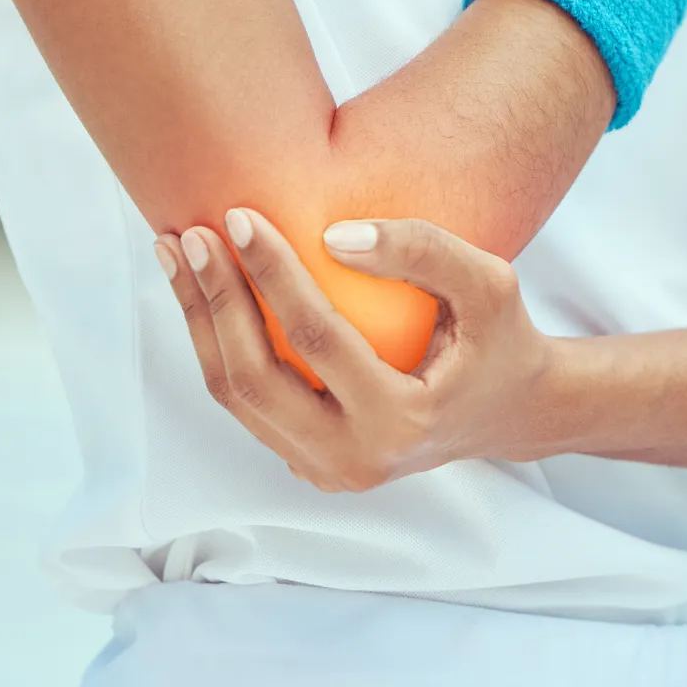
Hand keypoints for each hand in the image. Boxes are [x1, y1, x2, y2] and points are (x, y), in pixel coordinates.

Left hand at [154, 209, 561, 491]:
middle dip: (213, 301)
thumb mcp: (488, 284)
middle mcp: (355, 461)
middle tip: (189, 235)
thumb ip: (421, 250)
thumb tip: (330, 234)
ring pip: (237, 398)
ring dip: (200, 322)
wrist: (510, 411)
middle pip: (255, 379)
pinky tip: (203, 292)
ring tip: (176, 255)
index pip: (316, 339)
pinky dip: (219, 345)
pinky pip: (248, 404)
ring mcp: (326, 471)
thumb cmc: (502, 339)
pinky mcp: (308, 463)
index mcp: (401, 423)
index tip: (238, 215)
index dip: (271, 274)